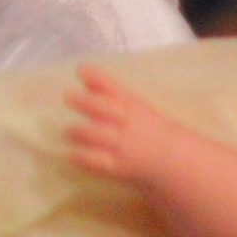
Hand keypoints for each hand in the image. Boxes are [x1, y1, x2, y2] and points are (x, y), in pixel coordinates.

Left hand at [65, 64, 180, 184]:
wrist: (170, 157)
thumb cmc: (144, 125)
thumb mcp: (131, 103)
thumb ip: (105, 88)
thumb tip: (81, 69)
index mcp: (131, 105)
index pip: (114, 88)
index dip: (97, 78)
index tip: (81, 70)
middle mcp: (127, 123)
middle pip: (105, 110)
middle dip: (86, 102)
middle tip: (67, 96)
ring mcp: (123, 145)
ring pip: (99, 136)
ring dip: (79, 132)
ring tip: (67, 132)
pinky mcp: (118, 167)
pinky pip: (98, 162)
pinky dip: (82, 158)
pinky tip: (70, 155)